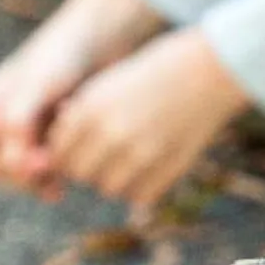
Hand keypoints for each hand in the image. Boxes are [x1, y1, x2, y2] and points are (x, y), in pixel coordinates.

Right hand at [0, 0, 166, 196]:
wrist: (102, 38)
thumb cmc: (62, 56)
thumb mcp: (33, 88)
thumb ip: (17, 128)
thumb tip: (20, 169)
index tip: (16, 167)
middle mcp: (3, 125)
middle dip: (20, 178)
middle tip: (49, 172)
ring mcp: (31, 134)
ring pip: (26, 177)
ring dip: (43, 179)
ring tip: (64, 168)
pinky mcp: (57, 138)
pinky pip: (52, 171)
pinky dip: (62, 173)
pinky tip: (78, 170)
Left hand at [48, 27, 251, 207]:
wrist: (208, 69)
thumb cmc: (154, 72)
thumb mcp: (109, 85)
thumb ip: (81, 115)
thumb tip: (56, 147)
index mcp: (90, 109)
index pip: (59, 153)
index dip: (66, 153)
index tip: (81, 146)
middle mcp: (112, 134)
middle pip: (81, 174)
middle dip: (89, 167)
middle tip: (105, 154)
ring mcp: (142, 154)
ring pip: (109, 188)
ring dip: (114, 179)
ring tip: (128, 160)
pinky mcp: (168, 168)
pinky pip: (140, 196)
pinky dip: (140, 187)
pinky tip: (149, 166)